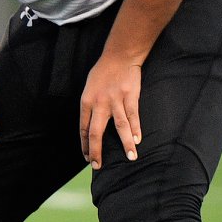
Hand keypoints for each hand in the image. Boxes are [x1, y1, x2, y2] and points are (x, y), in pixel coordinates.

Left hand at [80, 51, 142, 168]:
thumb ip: (90, 106)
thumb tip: (91, 125)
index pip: (83, 128)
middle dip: (97, 151)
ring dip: (126, 144)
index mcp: (86, 101)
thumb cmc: (103, 72)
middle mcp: (99, 103)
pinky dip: (136, 129)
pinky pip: (133, 116)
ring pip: (120, 127)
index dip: (85, 144)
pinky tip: (138, 140)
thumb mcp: (89, 88)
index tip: (87, 157)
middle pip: (97, 132)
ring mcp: (116, 100)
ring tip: (131, 158)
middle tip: (98, 166)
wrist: (119, 55)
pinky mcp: (130, 96)